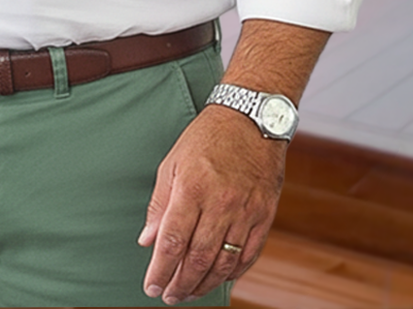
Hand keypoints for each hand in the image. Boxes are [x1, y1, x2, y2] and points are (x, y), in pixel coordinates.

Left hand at [139, 108, 284, 303]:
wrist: (251, 120)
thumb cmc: (206, 139)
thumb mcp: (172, 164)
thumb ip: (160, 205)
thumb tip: (148, 241)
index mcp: (191, 189)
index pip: (173, 240)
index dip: (161, 269)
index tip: (151, 287)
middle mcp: (220, 204)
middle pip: (198, 257)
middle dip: (180, 283)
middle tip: (168, 297)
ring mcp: (246, 212)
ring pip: (224, 261)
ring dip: (205, 283)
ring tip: (189, 293)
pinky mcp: (265, 215)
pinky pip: (249, 254)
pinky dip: (233, 272)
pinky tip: (219, 280)